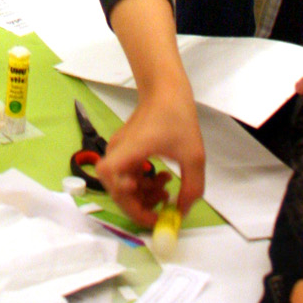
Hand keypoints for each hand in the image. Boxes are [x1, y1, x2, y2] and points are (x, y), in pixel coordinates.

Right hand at [96, 81, 204, 227]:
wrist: (165, 89)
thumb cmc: (176, 116)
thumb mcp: (194, 156)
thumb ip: (191, 189)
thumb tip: (181, 213)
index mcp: (130, 149)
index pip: (108, 176)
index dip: (126, 200)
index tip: (151, 211)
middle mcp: (118, 151)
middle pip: (116, 190)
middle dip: (140, 206)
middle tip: (162, 210)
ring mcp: (120, 151)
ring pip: (122, 186)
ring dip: (143, 196)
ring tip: (166, 191)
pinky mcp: (125, 151)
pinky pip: (127, 176)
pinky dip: (143, 184)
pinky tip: (161, 180)